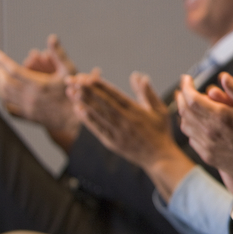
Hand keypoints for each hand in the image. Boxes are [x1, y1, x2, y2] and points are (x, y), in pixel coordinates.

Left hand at [0, 35, 81, 147]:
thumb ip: (58, 54)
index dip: (2, 60)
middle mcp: (30, 96)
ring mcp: (27, 107)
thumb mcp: (69, 71)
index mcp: (38, 84)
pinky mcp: (27, 115)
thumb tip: (52, 38)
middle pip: (5, 82)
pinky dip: (4, 99)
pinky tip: (5, 93)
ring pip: (5, 94)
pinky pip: (9, 107)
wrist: (75, 119)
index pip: (13, 69)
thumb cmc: (73, 93)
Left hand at [66, 70, 181, 169]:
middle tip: (73, 80)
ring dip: (83, 102)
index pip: (115, 95)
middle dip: (87, 91)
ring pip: (98, 114)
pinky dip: (87, 119)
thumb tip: (139, 76)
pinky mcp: (112, 142)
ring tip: (71, 92)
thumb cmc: (161, 132)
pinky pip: (97, 129)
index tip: (89, 76)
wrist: (160, 157)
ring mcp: (117, 132)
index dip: (101, 85)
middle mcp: (125, 120)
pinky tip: (78, 110)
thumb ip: (148, 93)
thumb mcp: (160, 110)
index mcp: (136, 111)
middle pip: (103, 103)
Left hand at [175, 72, 232, 179]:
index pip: (191, 98)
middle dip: (182, 96)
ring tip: (188, 103)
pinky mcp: (207, 154)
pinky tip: (196, 123)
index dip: (186, 86)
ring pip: (185, 124)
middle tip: (184, 88)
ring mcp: (205, 144)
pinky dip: (189, 126)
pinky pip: (191, 137)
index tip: (186, 78)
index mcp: (219, 116)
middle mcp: (208, 131)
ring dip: (183, 111)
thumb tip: (223, 77)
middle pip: (184, 110)